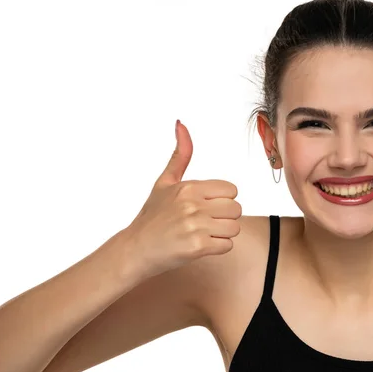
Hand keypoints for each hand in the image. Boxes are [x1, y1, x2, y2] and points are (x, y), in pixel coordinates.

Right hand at [123, 120, 241, 278]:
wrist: (136, 249)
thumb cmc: (152, 216)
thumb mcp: (164, 182)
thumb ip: (180, 155)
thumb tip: (181, 123)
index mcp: (189, 187)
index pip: (232, 190)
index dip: (222, 200)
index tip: (206, 207)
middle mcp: (192, 204)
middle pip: (236, 209)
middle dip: (225, 217)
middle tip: (205, 223)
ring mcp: (195, 226)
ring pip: (234, 228)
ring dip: (222, 234)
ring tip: (202, 234)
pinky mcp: (197, 247)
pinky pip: (227, 245)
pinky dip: (218, 248)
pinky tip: (200, 246)